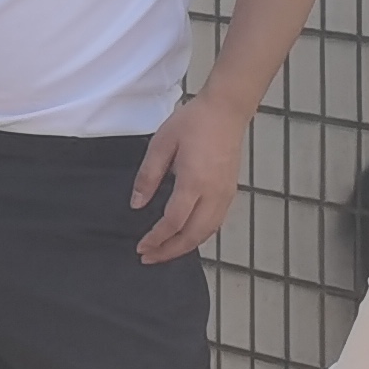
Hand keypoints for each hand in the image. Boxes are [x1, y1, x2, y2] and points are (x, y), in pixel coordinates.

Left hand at [133, 91, 250, 262]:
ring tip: (164, 252)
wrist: (226, 111)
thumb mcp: (161, 144)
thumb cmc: (193, 122)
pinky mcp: (231, 192)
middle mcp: (213, 194)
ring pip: (207, 233)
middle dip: (169, 251)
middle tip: (148, 257)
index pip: (173, 222)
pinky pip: (215, 224)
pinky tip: (186, 236)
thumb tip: (137, 204)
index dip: (156, 238)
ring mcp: (225, 195)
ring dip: (185, 247)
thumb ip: (148, 176)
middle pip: (192, 235)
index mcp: (194, 182)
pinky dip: (199, 236)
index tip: (141, 247)